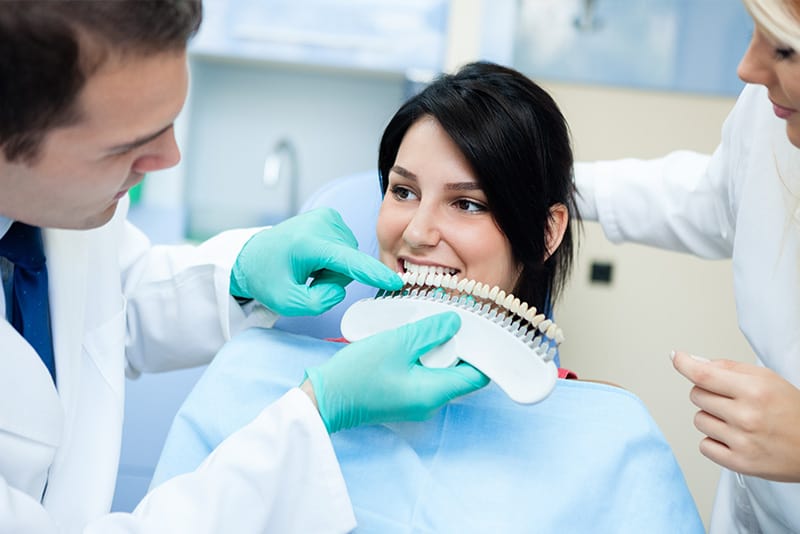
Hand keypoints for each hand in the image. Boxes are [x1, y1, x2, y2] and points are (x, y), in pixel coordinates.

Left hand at [230, 208, 401, 315]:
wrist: (255, 256)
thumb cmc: (267, 278)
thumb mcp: (286, 302)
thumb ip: (317, 303)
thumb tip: (338, 289)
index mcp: (308, 243)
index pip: (347, 261)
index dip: (373, 274)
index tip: (394, 281)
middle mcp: (320, 224)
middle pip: (349, 265)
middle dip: (333, 278)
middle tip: (307, 278)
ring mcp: (327, 217)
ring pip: (350, 257)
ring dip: (333, 269)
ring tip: (308, 266)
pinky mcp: (331, 217)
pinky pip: (346, 248)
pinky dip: (333, 259)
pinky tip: (314, 257)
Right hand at [303, 312, 488, 432]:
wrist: (323, 399)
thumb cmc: (357, 374)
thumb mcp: (397, 343)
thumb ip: (431, 332)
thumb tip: (456, 323)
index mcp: (434, 393)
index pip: (477, 376)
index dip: (481, 351)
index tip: (476, 328)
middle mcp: (430, 402)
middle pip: (459, 371)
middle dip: (455, 344)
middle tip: (445, 318)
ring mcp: (416, 401)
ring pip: (439, 370)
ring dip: (435, 348)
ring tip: (424, 324)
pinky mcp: (403, 396)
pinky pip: (423, 374)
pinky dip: (421, 356)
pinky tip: (408, 339)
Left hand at [672, 350, 799, 481]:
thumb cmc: (793, 412)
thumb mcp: (767, 379)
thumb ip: (728, 368)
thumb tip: (694, 361)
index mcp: (754, 391)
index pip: (704, 375)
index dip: (684, 364)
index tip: (676, 358)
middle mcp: (746, 416)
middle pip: (696, 395)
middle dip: (707, 394)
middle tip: (730, 400)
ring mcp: (741, 441)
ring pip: (698, 420)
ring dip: (711, 418)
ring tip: (737, 421)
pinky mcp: (739, 463)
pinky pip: (704, 446)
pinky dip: (714, 441)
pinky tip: (734, 438)